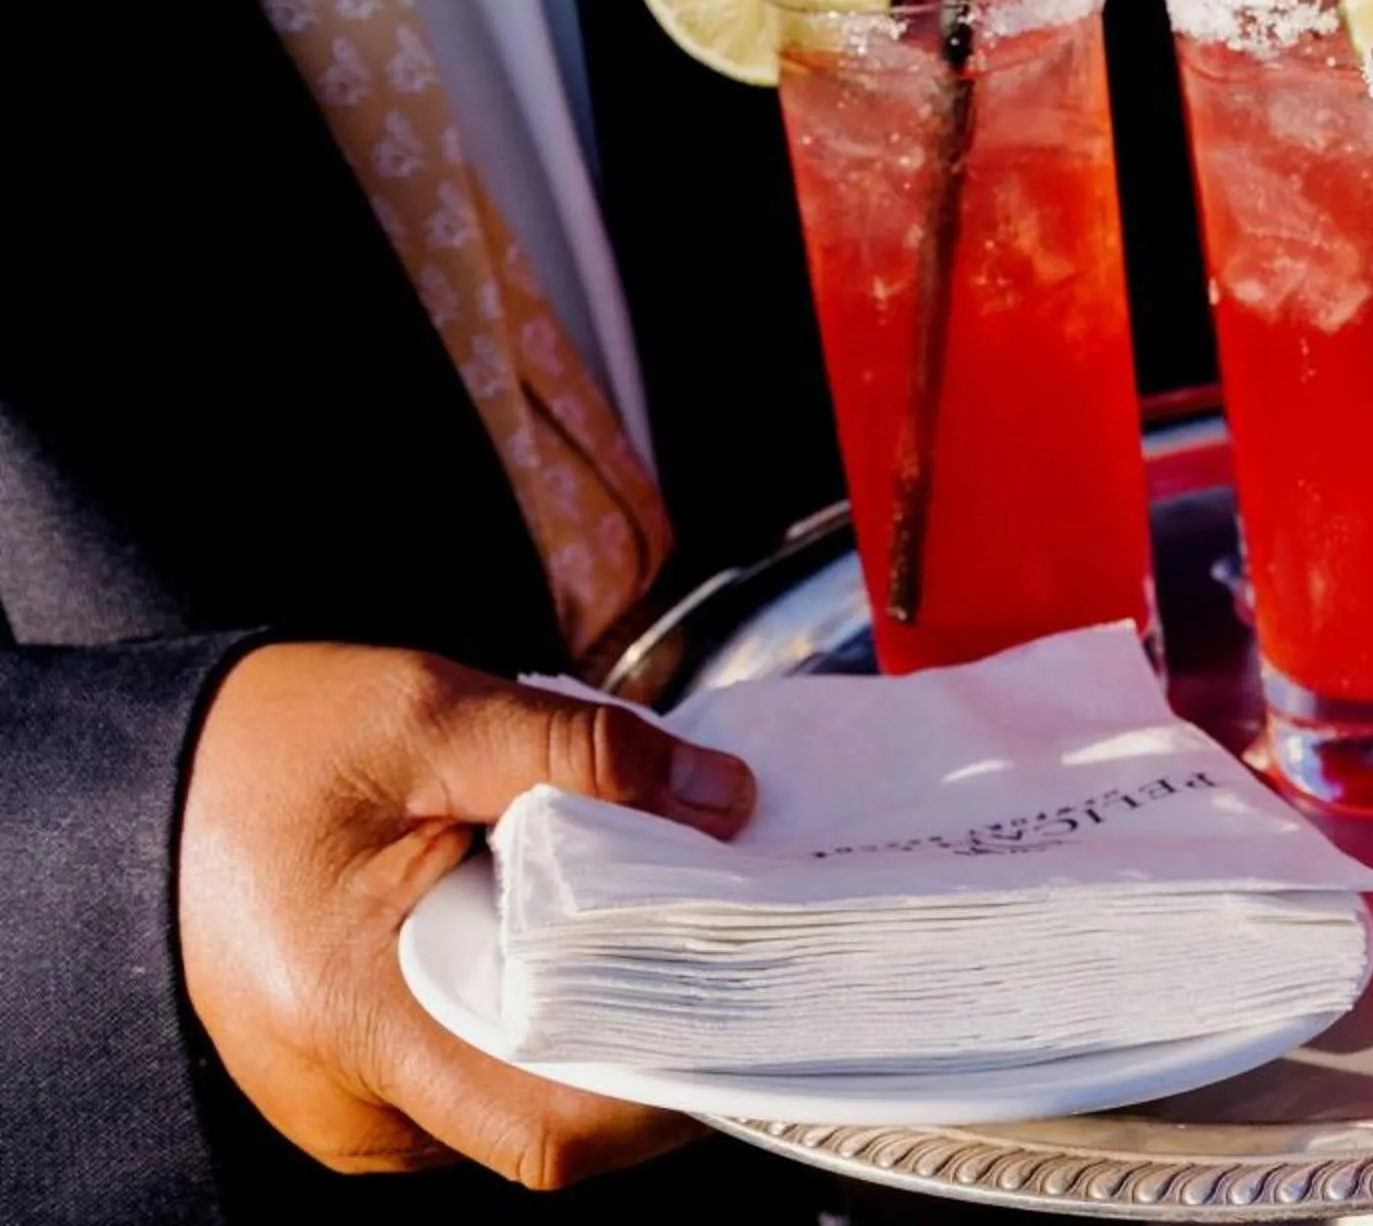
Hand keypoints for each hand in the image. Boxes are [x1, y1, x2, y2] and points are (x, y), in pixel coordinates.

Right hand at [178, 643, 757, 1187]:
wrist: (157, 777)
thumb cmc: (273, 745)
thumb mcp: (432, 713)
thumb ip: (578, 754)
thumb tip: (721, 801)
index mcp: (354, 1018)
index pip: (552, 1120)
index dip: (670, 1074)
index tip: (753, 991)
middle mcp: (351, 1104)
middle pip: (557, 1113)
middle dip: (660, 1028)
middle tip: (736, 928)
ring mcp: (358, 1110)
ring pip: (532, 1095)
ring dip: (611, 1016)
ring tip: (658, 913)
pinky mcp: (375, 1085)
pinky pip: (494, 1074)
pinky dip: (557, 1012)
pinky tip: (589, 934)